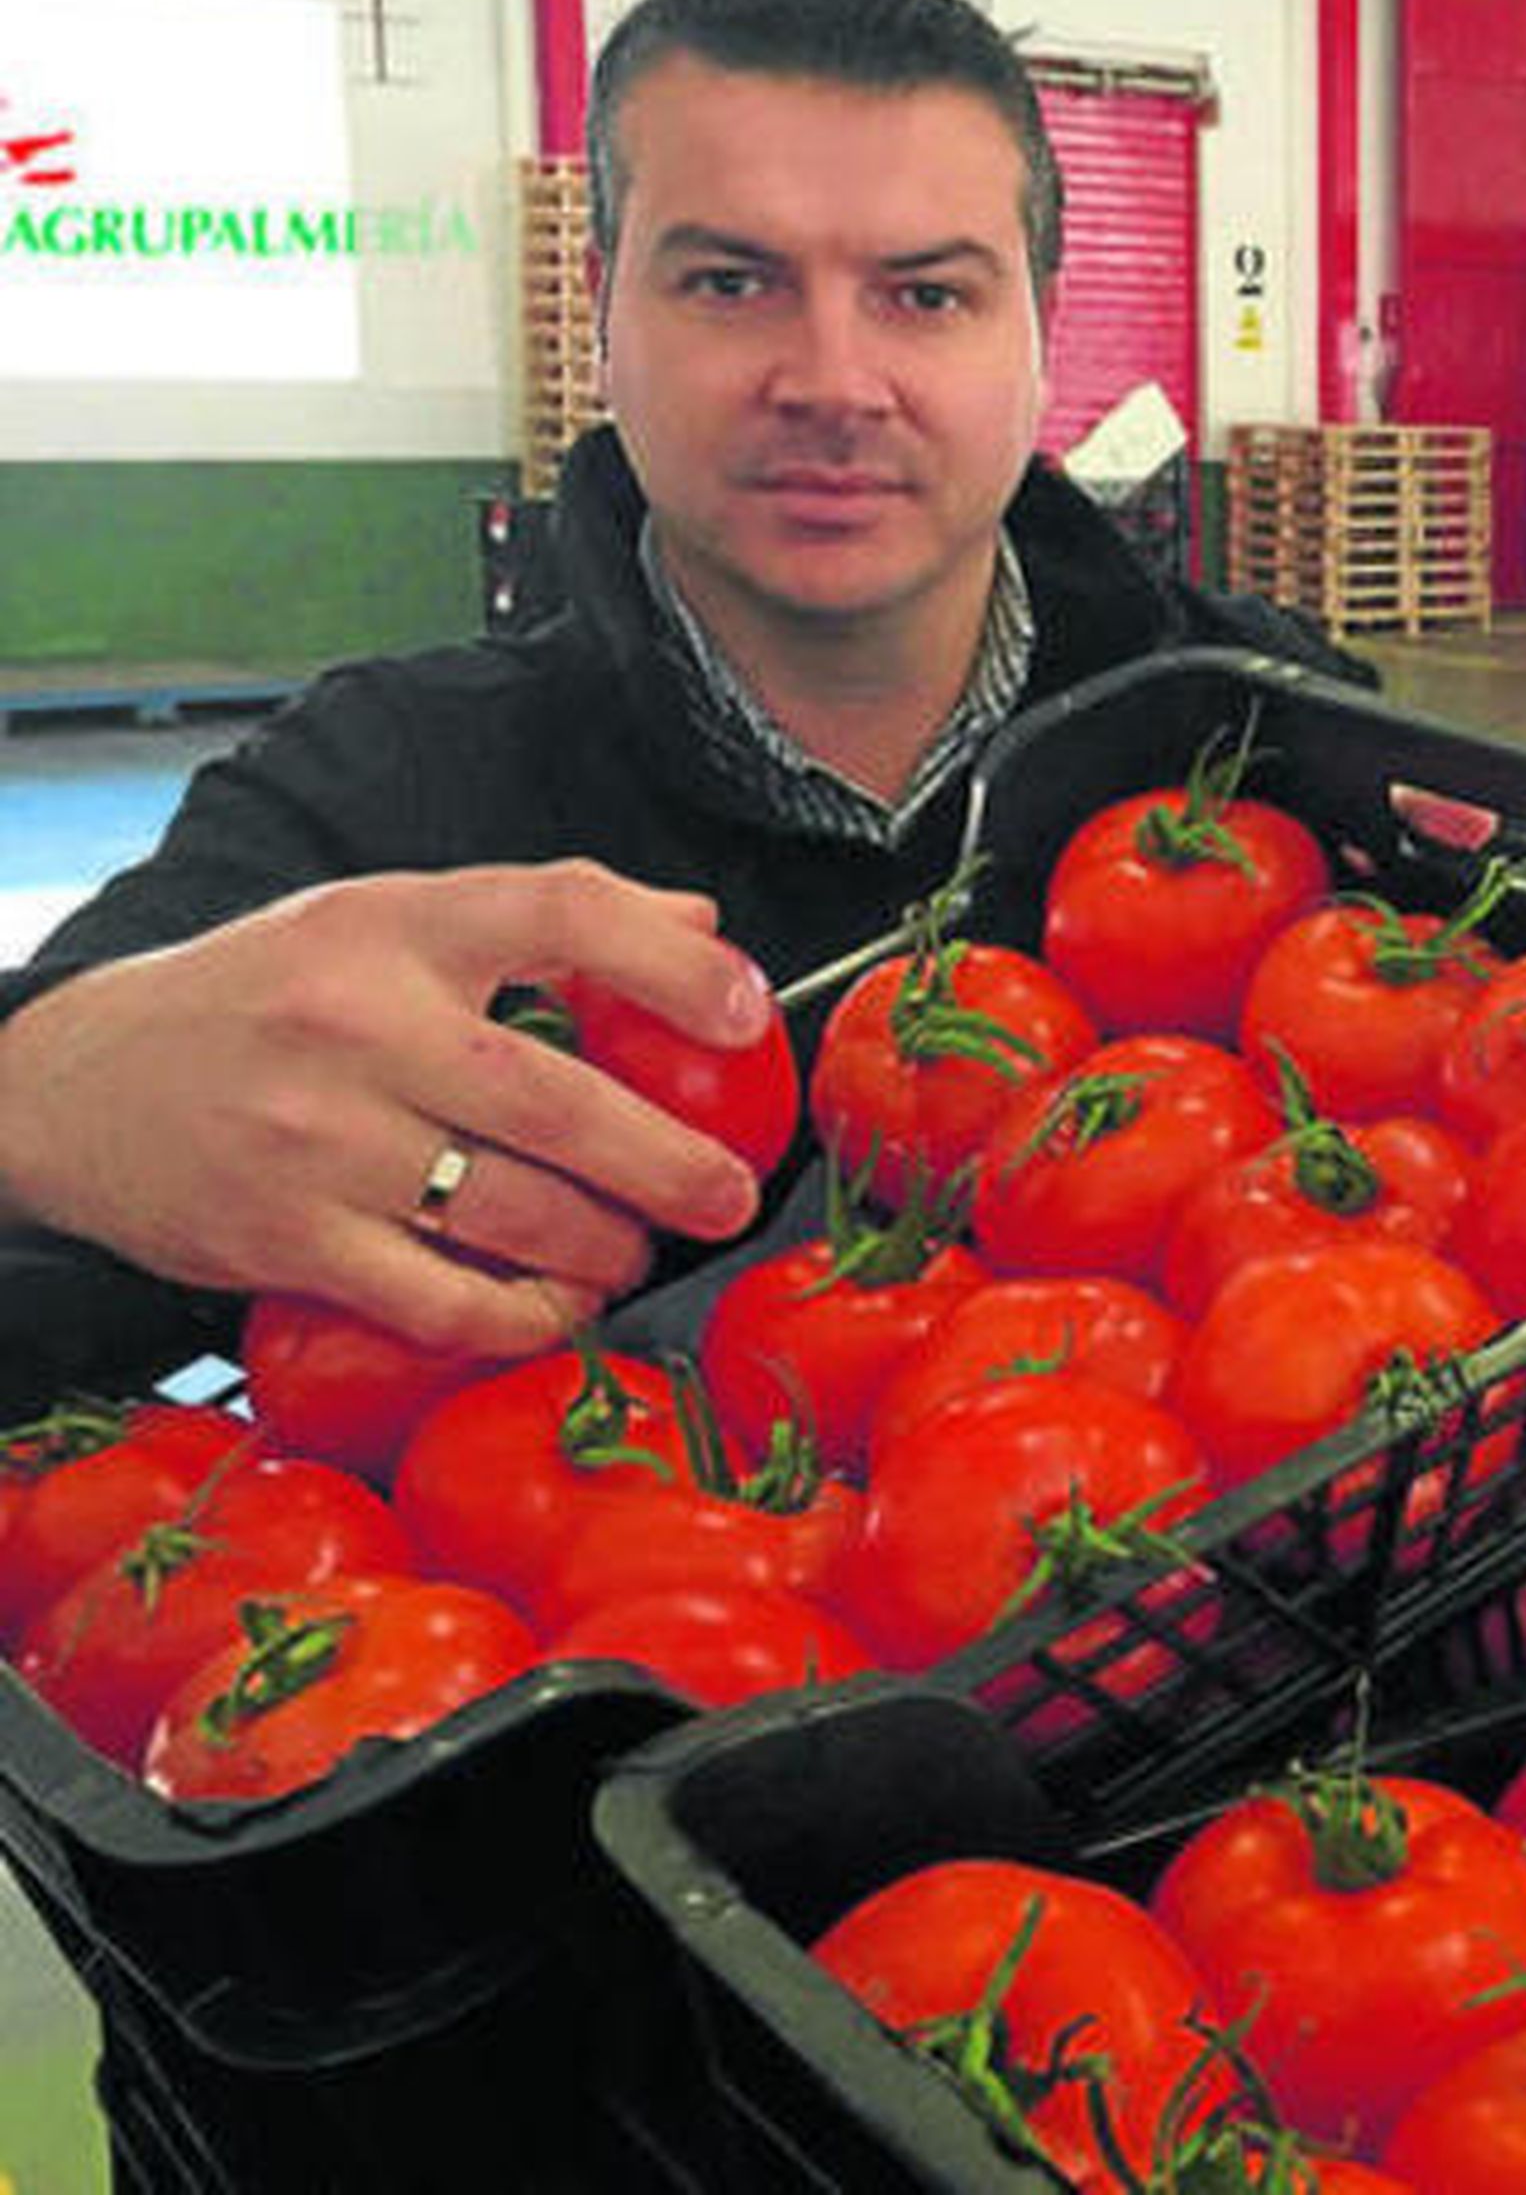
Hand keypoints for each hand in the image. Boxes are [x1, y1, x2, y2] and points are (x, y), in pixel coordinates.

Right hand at [0, 862, 771, 1360]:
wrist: (76, 1084)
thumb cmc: (258, 995)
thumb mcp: (379, 919)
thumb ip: (536, 919)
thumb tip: (699, 924)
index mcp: (393, 923)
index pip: (560, 909)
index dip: (675, 961)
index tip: (750, 1013)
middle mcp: (357, 1023)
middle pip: (556, 1099)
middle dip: (669, 1161)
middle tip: (727, 1195)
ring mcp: (319, 1140)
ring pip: (512, 1212)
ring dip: (604, 1247)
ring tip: (634, 1251)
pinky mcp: (288, 1241)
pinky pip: (442, 1301)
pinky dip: (521, 1317)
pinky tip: (556, 1308)